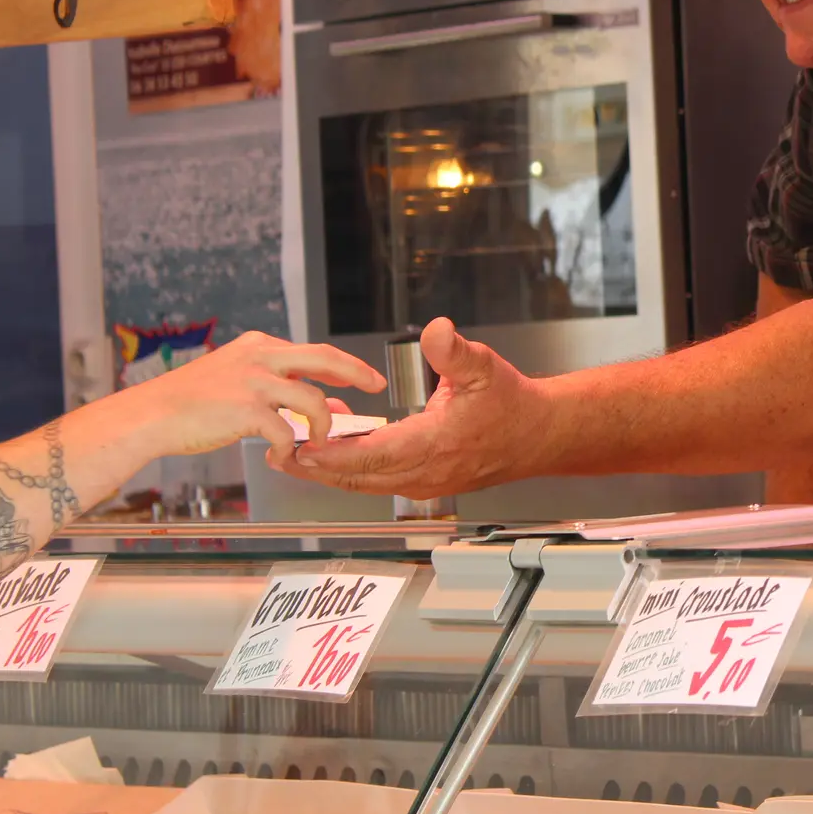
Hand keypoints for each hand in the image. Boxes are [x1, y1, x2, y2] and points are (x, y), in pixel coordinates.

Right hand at [104, 331, 385, 464]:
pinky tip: (282, 458)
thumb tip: (320, 402)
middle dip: (356, 372)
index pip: (314, 350)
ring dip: (322, 425)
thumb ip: (276, 387)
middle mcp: (260, 357)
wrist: (151, 415)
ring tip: (319, 442)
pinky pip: (285, 432)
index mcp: (259, 346)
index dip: (344, 365)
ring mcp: (253, 381)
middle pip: (324, 357)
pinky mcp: (245, 409)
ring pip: (312, 399)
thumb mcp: (238, 381)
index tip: (364, 376)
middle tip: (377, 386)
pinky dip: (290, 449)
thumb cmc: (191, 403)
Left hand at [272, 318, 539, 496]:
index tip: (299, 445)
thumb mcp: (485, 368)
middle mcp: (425, 472)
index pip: (372, 455)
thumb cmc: (512, 405)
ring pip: (364, 482)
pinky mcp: (423, 483)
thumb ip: (455, 351)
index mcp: (434, 445)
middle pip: (357, 477)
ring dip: (328, 470)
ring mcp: (423, 483)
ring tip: (293, 452)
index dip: (332, 454)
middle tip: (276, 452)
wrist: (536, 435)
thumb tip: (437, 330)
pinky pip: (376, 480)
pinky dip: (350, 468)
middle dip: (314, 467)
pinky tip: (334, 450)